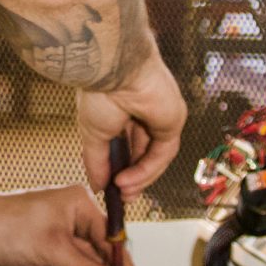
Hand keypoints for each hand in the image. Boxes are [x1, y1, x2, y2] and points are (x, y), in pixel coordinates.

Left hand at [0, 185, 135, 265]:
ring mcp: (61, 229)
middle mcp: (73, 214)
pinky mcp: (50, 244)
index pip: (110, 236)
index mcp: (79, 203)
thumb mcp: (53, 249)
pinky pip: (72, 262)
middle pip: (99, 248)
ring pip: (86, 258)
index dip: (120, 263)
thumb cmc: (5, 224)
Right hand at [78, 46, 185, 196]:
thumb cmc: (100, 88)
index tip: (112, 188)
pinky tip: (128, 179)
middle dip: (134, 179)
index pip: (129, 147)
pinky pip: (162, 153)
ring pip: (155, 158)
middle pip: (145, 155)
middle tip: (121, 195)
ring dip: (139, 178)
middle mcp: (145, 113)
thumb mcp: (93, 134)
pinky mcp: (172, 121)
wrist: (110, 69)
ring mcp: (161, 117)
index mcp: (125, 110)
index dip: (122, 169)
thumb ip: (96, 161)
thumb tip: (97, 184)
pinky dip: (146, 170)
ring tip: (121, 189)